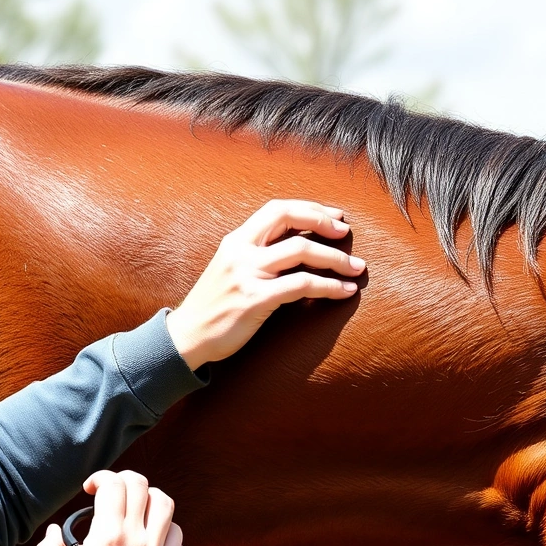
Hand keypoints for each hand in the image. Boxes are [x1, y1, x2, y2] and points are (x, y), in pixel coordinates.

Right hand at [33, 471, 188, 545]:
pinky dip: (168, 542)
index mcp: (109, 536)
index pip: (116, 484)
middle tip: (118, 495)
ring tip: (138, 521)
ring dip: (152, 511)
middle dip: (129, 484)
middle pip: (148, 490)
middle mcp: (140, 542)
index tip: (93, 490)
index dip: (103, 478)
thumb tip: (56, 532)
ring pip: (170, 515)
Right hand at [166, 199, 365, 368]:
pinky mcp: (256, 299)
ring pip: (301, 251)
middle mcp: (241, 251)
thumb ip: (258, 254)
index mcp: (236, 240)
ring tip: (357, 269)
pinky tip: (344, 292)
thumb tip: (299, 247)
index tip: (335, 217)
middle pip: (289, 218)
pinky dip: (329, 286)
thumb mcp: (232, 269)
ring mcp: (247, 274)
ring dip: (335, 258)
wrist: (188, 337)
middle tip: (346, 234)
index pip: (277, 209)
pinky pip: (302, 285)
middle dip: (323, 222)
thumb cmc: (216, 305)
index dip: (310, 208)